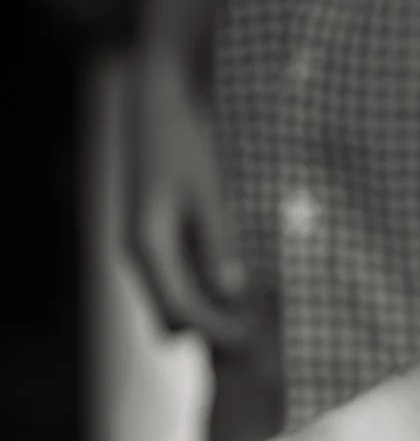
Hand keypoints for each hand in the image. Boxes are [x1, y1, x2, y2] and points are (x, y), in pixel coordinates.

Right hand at [127, 58, 248, 346]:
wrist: (159, 107)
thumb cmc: (185, 144)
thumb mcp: (208, 191)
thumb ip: (218, 241)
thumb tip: (233, 292)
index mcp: (147, 246)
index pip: (181, 311)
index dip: (219, 328)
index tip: (259, 333)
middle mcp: (137, 254)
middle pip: (171, 317)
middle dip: (213, 326)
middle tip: (262, 321)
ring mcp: (142, 248)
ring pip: (172, 302)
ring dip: (211, 310)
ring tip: (257, 302)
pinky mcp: (153, 239)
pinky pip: (176, 281)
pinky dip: (205, 289)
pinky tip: (240, 278)